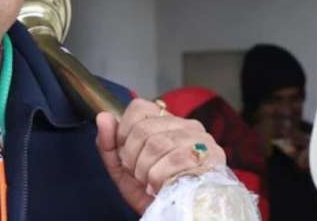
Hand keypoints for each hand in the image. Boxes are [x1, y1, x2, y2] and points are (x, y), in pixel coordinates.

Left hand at [95, 98, 226, 213]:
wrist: (173, 216)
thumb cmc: (150, 190)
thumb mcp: (121, 169)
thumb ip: (108, 143)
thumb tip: (103, 116)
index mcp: (164, 121)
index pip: (139, 107)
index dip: (124, 133)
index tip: (125, 155)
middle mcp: (186, 124)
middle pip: (144, 129)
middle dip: (132, 158)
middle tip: (138, 174)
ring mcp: (201, 139)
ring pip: (159, 144)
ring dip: (146, 171)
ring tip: (149, 182)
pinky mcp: (213, 156)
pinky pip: (177, 159)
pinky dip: (160, 177)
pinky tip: (161, 186)